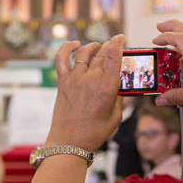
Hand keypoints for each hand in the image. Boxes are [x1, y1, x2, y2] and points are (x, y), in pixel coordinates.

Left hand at [46, 34, 125, 151]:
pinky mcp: (62, 83)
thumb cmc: (93, 133)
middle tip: (114, 46)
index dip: (118, 42)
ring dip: (93, 46)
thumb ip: (119, 98)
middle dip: (109, 46)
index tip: (121, 38)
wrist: (69, 143)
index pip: (114, 55)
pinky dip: (66, 48)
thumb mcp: (116, 116)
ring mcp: (74, 79)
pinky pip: (61, 59)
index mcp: (106, 87)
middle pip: (101, 53)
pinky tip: (73, 45)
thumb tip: (120, 88)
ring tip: (98, 47)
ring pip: (84, 53)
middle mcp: (90, 79)